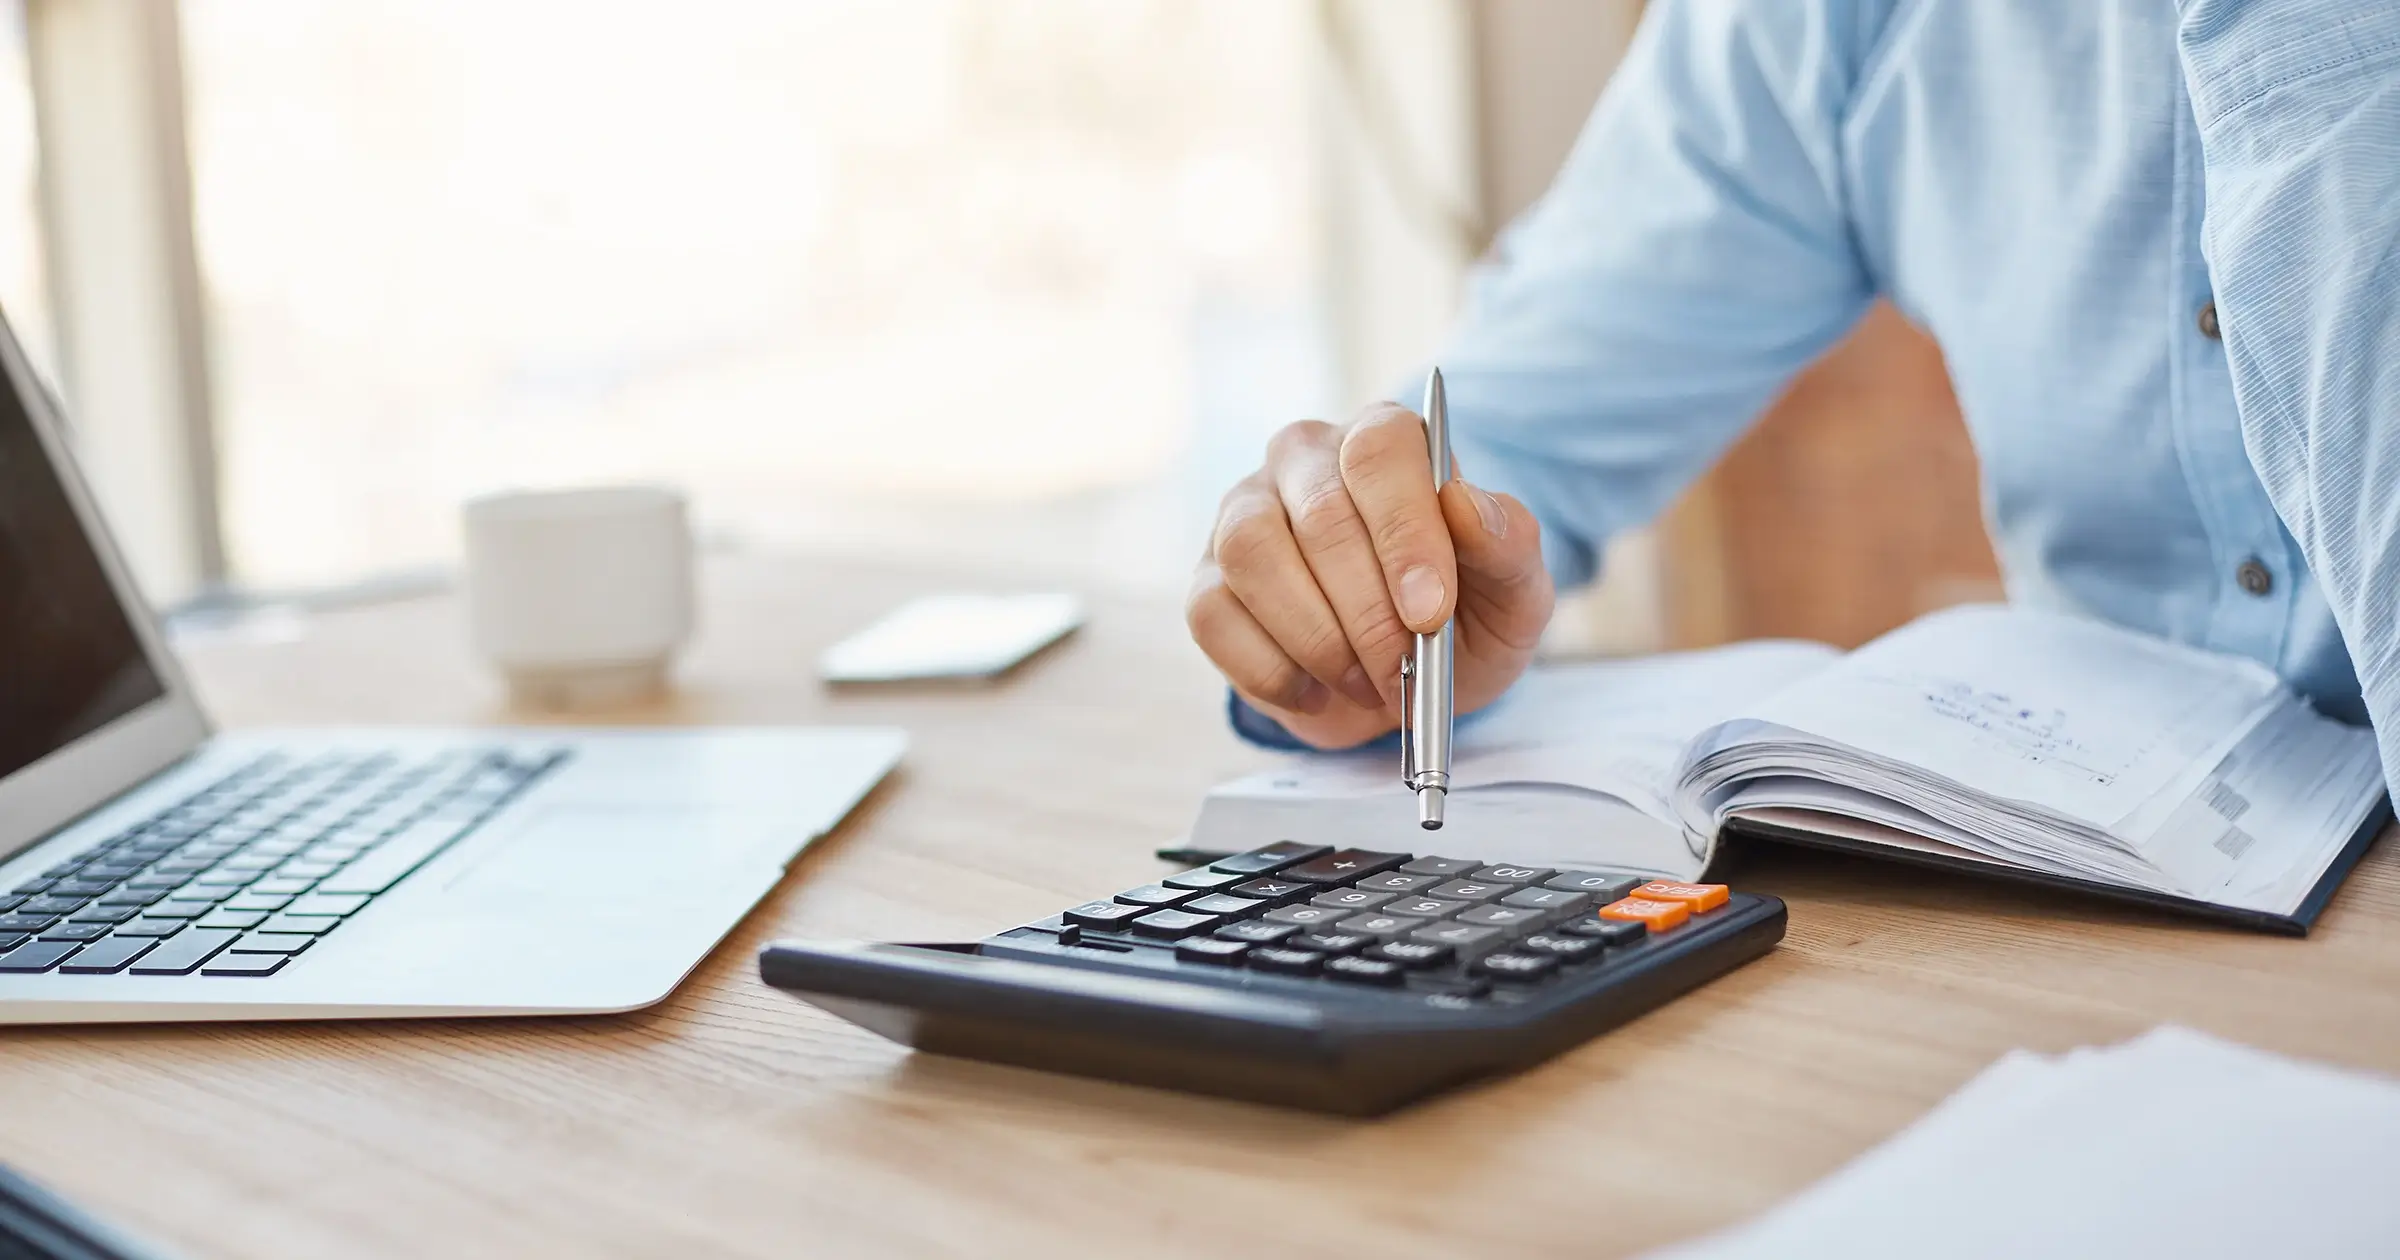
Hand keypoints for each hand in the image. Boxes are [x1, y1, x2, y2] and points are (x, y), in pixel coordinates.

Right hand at [1188, 401, 1555, 748]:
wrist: (1410, 678)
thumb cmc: (1464, 618)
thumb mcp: (1514, 592)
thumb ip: (1507, 544)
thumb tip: (1465, 505)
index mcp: (1383, 439)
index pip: (1379, 451)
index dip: (1403, 532)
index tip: (1430, 612)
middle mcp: (1304, 460)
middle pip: (1319, 514)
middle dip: (1367, 610)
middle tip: (1403, 670)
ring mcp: (1244, 515)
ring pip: (1250, 554)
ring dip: (1314, 636)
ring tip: (1364, 682)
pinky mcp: (1208, 579)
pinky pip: (1212, 614)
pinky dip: (1269, 669)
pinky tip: (1315, 690)